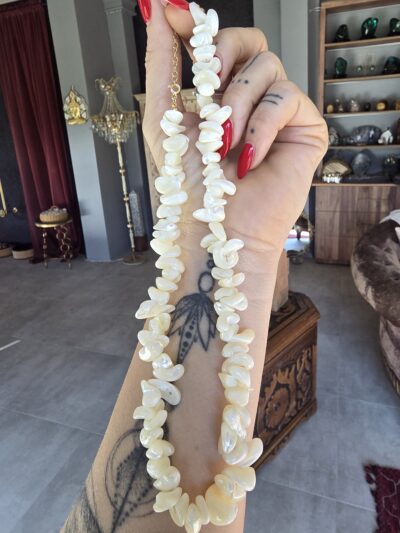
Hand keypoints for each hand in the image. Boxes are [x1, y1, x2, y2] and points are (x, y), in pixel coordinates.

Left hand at [141, 0, 327, 253]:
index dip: (199, 25)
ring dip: (237, 104)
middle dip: (222, 55)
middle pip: (250, 40)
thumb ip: (163, 65)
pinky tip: (249, 157)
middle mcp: (251, 99)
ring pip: (268, 66)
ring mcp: (280, 113)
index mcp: (219, 96)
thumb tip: (160, 9)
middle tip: (208, 87)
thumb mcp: (164, 120)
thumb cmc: (191, 187)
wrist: (220, 232)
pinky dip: (261, 126)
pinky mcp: (306, 129)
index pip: (218, 44)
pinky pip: (286, 98)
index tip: (175, 14)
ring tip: (223, 144)